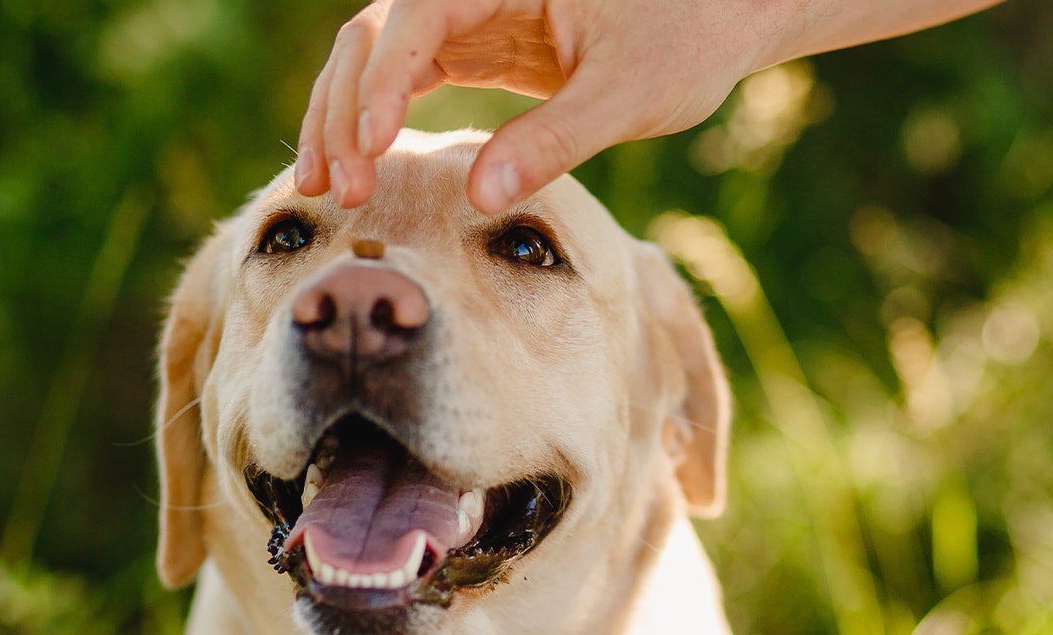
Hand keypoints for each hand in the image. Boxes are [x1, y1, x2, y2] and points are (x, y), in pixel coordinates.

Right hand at [295, 0, 785, 212]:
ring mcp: (471, 14)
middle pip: (375, 33)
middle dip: (347, 109)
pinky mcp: (477, 46)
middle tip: (341, 190)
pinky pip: (406, 76)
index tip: (370, 151)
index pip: (418, 15)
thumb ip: (557, 139)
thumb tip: (479, 198)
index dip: (384, 82)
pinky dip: (378, 122)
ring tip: (327, 191)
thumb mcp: (633, 92)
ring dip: (346, 120)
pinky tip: (360, 172)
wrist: (726, 13)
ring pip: (377, 56)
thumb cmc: (692, 35)